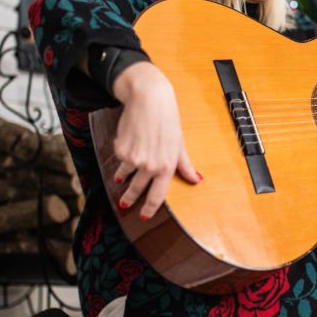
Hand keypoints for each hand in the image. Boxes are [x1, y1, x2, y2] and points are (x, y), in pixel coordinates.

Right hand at [111, 62, 200, 219]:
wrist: (149, 100)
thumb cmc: (168, 120)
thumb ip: (185, 165)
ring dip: (122, 178)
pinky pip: (119, 159)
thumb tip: (197, 179)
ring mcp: (134, 159)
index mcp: (167, 167)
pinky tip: (125, 148)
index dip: (149, 209)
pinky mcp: (120, 150)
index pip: (156, 196)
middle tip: (125, 203)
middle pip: (137, 190)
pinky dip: (121, 157)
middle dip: (130, 198)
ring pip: (124, 176)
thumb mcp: (179, 144)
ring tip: (120, 179)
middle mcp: (150, 166)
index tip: (143, 216)